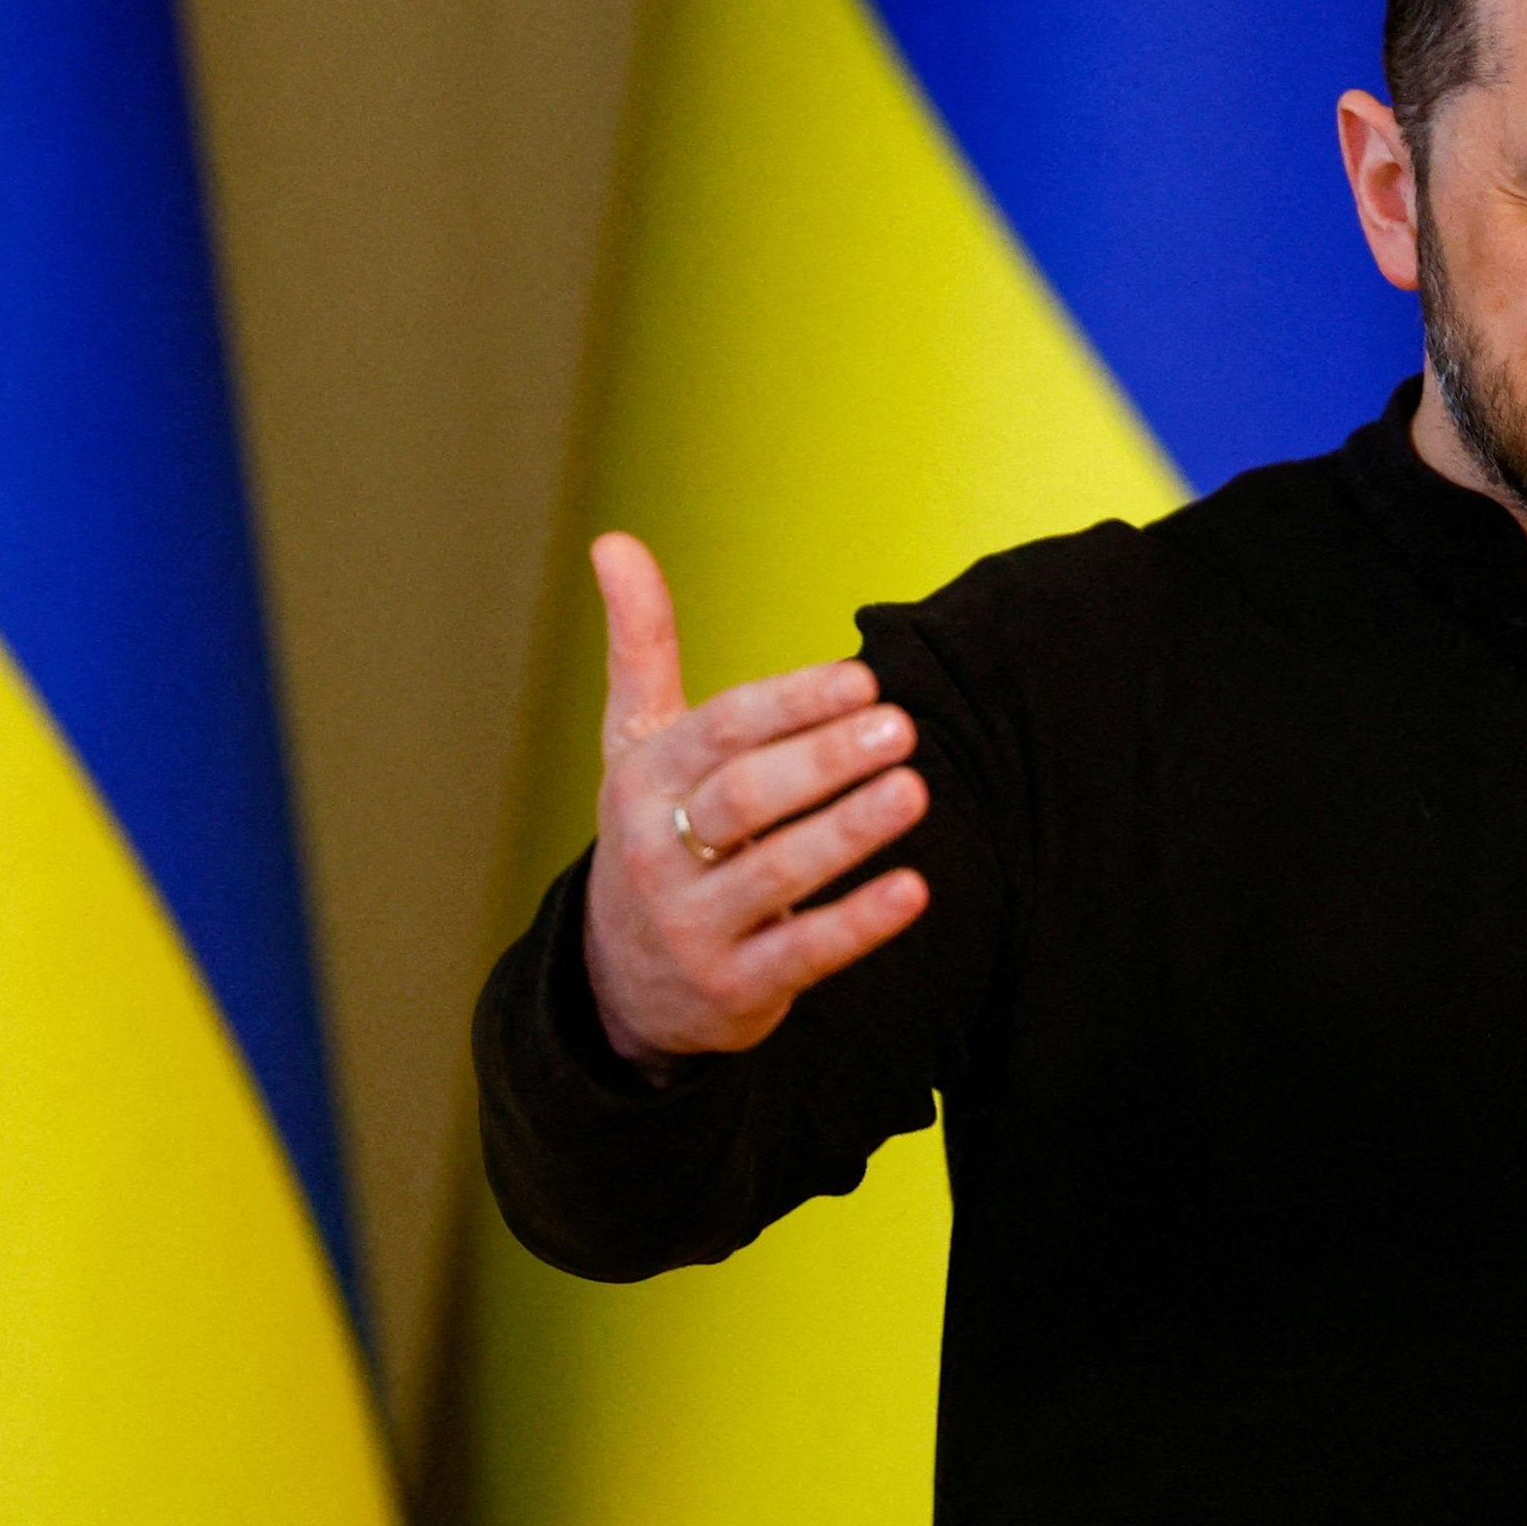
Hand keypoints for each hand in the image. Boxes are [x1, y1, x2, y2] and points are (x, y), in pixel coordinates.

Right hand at [582, 531, 932, 1071]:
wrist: (624, 983)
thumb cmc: (655, 832)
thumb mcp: (636, 744)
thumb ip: (641, 645)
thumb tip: (612, 538)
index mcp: (645, 780)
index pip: (720, 732)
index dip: (790, 704)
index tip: (861, 679)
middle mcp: (658, 851)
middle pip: (745, 798)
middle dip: (823, 760)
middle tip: (901, 727)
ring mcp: (693, 924)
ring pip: (776, 873)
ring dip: (848, 832)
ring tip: (914, 790)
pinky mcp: (734, 987)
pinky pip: (803, 952)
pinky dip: (858, 922)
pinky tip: (914, 889)